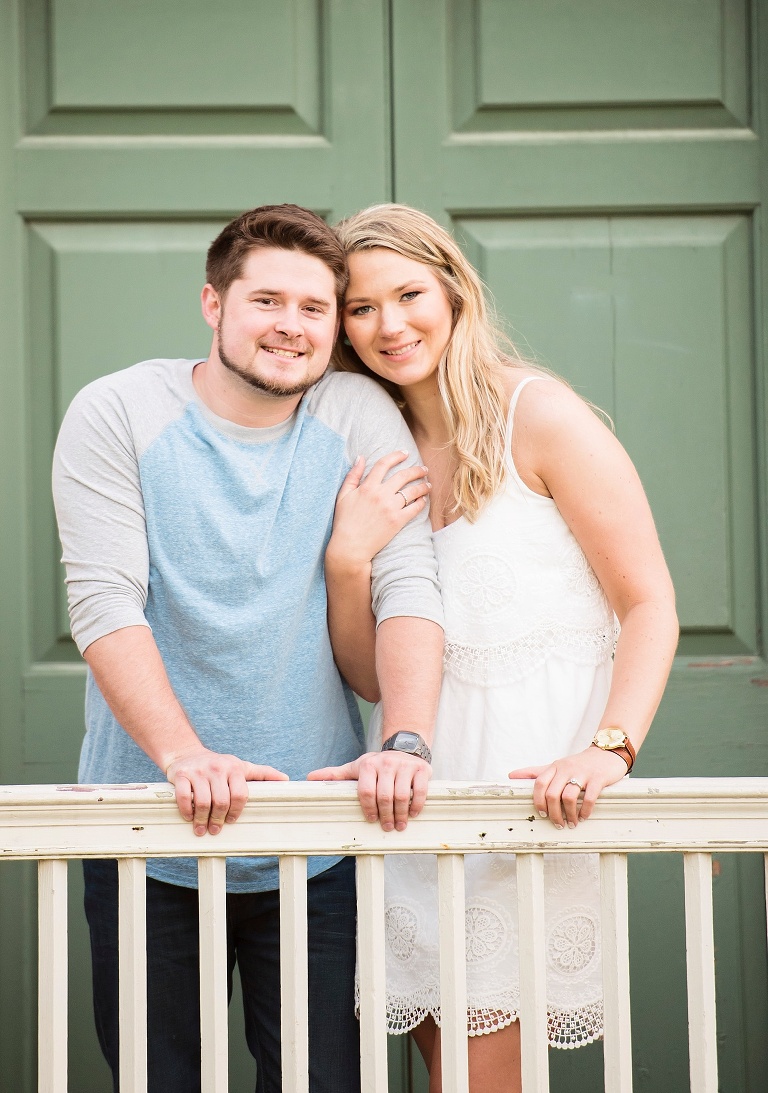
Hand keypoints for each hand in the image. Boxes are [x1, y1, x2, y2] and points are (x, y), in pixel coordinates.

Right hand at [164, 746, 288, 835]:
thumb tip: (285, 780)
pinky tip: (189, 817)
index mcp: (235, 768)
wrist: (187, 753)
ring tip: (201, 829)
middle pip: (221, 800)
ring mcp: (198, 771)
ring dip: (202, 819)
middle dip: (218, 819)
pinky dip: (186, 810)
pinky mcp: (181, 775)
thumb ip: (262, 773)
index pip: (240, 794)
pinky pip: (183, 797)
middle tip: (215, 829)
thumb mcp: (242, 766)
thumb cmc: (219, 765)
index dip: (236, 811)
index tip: (231, 821)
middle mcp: (217, 768)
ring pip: (202, 801)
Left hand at [308, 750, 431, 831]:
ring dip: (401, 814)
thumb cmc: (378, 765)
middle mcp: (387, 763)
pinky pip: (420, 791)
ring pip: (403, 795)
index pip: (366, 791)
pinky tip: (413, 814)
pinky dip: (417, 805)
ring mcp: (405, 766)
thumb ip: (336, 775)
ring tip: (399, 825)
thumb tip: (309, 778)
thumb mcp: (357, 768)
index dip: (368, 808)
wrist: (405, 748)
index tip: (371, 819)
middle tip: (387, 827)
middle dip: (385, 815)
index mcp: (369, 765)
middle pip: (385, 796)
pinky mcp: (421, 769)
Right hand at [326, 452, 430, 567]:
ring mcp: (390, 508)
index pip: (384, 464)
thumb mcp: (343, 496)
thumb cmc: (344, 522)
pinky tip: (424, 499)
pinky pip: (415, 508)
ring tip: (428, 484)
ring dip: (423, 485)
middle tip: (424, 469)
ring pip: (412, 491)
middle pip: (403, 475)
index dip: (396, 456)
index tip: (405, 453)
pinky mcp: (398, 521)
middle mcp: (381, 494)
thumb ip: (352, 475)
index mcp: (367, 487)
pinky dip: (421, 502)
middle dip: (416, 470)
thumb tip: (361, 457)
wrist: (350, 547)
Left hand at [509, 746, 628, 828]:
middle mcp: (566, 768)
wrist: (606, 753)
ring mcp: (582, 773)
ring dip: (569, 815)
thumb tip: (511, 775)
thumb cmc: (578, 764)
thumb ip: (536, 772)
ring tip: (571, 823)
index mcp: (554, 767)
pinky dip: (585, 810)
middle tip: (558, 824)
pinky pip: (588, 797)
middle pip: (552, 794)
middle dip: (553, 813)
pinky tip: (584, 816)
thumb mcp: (556, 765)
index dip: (538, 801)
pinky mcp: (598, 778)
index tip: (542, 814)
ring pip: (568, 797)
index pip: (539, 784)